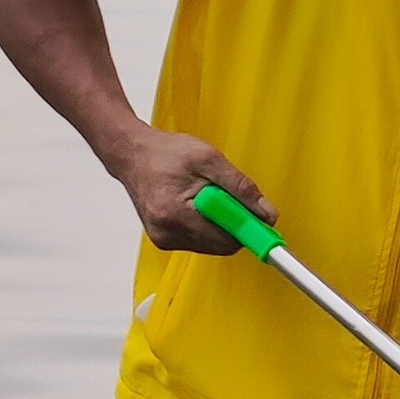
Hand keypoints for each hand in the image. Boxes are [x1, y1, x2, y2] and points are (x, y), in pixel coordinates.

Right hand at [112, 128, 270, 253]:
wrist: (132, 154)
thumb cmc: (165, 153)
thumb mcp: (209, 159)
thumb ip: (240, 187)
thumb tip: (267, 214)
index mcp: (175, 214)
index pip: (227, 240)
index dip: (248, 229)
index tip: (264, 221)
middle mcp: (167, 233)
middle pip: (222, 245)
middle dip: (233, 222)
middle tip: (227, 196)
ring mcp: (164, 239)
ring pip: (213, 244)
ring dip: (220, 222)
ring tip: (205, 195)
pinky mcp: (165, 239)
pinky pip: (201, 240)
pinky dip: (207, 224)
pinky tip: (196, 203)